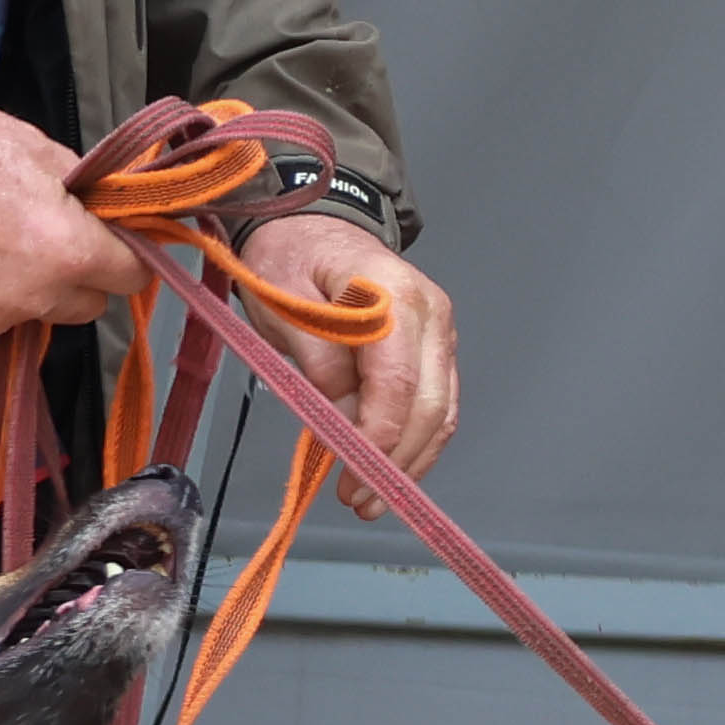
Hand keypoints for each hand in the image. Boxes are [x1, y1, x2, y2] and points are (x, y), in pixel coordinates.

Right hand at [0, 98, 135, 336]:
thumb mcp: (46, 153)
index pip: (132, 277)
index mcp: (70, 253)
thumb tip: (114, 213)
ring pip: (33, 314)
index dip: (124, 255)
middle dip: (78, 278)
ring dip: (28, 290)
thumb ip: (91, 195)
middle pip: (86, 306)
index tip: (108, 241)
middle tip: (48, 240)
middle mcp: (34, 296)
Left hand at [231, 215, 453, 516]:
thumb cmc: (290, 259)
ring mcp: (442, 333)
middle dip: (396, 461)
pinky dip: (418, 443)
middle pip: (430, 404)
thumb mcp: (282, 301)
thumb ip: (314, 358)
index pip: (397, 381)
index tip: (352, 475)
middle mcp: (433, 316)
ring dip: (412, 462)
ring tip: (372, 499)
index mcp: (394, 296)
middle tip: (359, 500)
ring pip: (442, 411)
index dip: (378, 435)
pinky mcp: (438, 350)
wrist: (315, 223)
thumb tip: (338, 415)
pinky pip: (438, 405)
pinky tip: (391, 470)